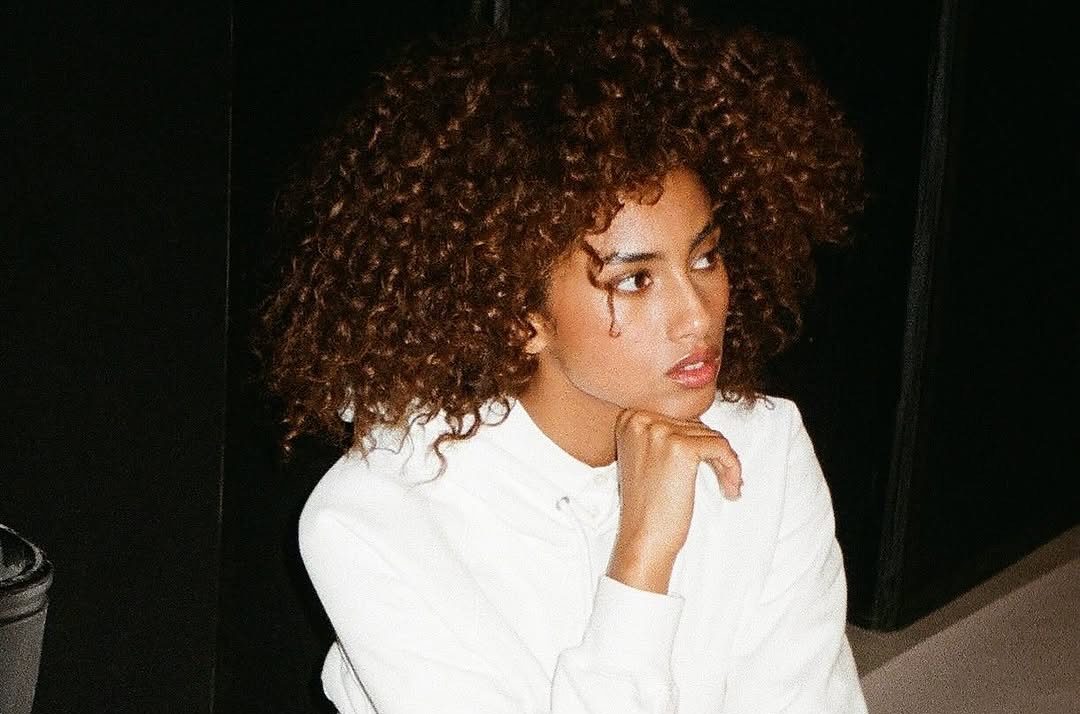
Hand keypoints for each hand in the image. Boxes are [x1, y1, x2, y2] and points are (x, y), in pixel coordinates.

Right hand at [606, 408, 741, 593]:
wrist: (643, 539)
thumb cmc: (648, 507)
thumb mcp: (646, 458)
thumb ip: (664, 435)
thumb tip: (700, 425)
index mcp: (629, 419)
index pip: (679, 419)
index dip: (698, 444)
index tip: (707, 466)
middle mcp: (641, 420)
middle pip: (697, 426)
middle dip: (713, 455)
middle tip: (722, 481)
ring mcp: (660, 432)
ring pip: (712, 435)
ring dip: (725, 463)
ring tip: (726, 487)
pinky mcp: (681, 448)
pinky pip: (722, 447)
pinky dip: (732, 468)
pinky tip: (730, 489)